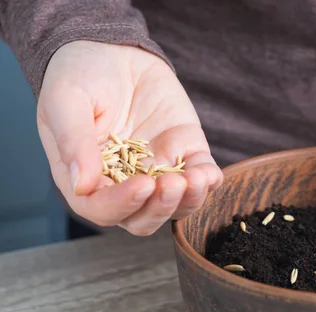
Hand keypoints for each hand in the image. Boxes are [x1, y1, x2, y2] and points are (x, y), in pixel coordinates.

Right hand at [38, 41, 221, 235]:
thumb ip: (74, 143)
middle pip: (144, 218)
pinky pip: (201, 177)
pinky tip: (209, 173)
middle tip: (171, 184)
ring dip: (189, 199)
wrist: (110, 49)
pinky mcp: (184, 151)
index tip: (142, 186)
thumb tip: (81, 186)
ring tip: (195, 179)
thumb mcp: (66, 102)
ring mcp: (157, 169)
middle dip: (161, 208)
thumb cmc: (78, 75)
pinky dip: (209, 181)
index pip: (104, 209)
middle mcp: (123, 182)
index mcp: (88, 178)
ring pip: (177, 205)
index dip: (123, 204)